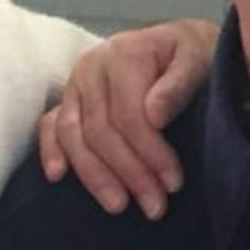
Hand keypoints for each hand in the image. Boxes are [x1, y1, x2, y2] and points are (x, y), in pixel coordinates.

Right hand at [37, 18, 219, 217]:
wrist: (177, 42)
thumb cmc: (192, 53)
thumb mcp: (199, 58)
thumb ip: (180, 83)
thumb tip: (155, 115)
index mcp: (124, 54)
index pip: (129, 115)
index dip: (150, 153)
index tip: (173, 184)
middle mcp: (91, 67)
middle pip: (101, 131)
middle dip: (129, 173)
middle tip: (154, 207)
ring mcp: (75, 83)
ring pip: (74, 135)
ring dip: (94, 176)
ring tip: (118, 205)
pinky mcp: (68, 98)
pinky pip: (50, 126)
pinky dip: (51, 151)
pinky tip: (58, 177)